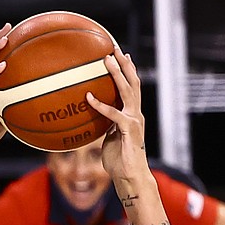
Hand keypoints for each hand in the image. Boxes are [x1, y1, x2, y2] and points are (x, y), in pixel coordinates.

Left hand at [85, 48, 146, 180]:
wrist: (129, 177)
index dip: (126, 70)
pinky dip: (100, 105)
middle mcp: (136, 114)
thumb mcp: (108, 139)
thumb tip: (92, 119)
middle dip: (124, 64)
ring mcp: (134, 120)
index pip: (131, 87)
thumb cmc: (118, 161)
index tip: (120, 54)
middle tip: (114, 47)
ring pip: (127, 91)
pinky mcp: (129, 130)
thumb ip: (104, 126)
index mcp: (132, 114)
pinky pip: (113, 114)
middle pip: (133, 82)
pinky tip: (88, 97)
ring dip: (117, 74)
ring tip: (107, 60)